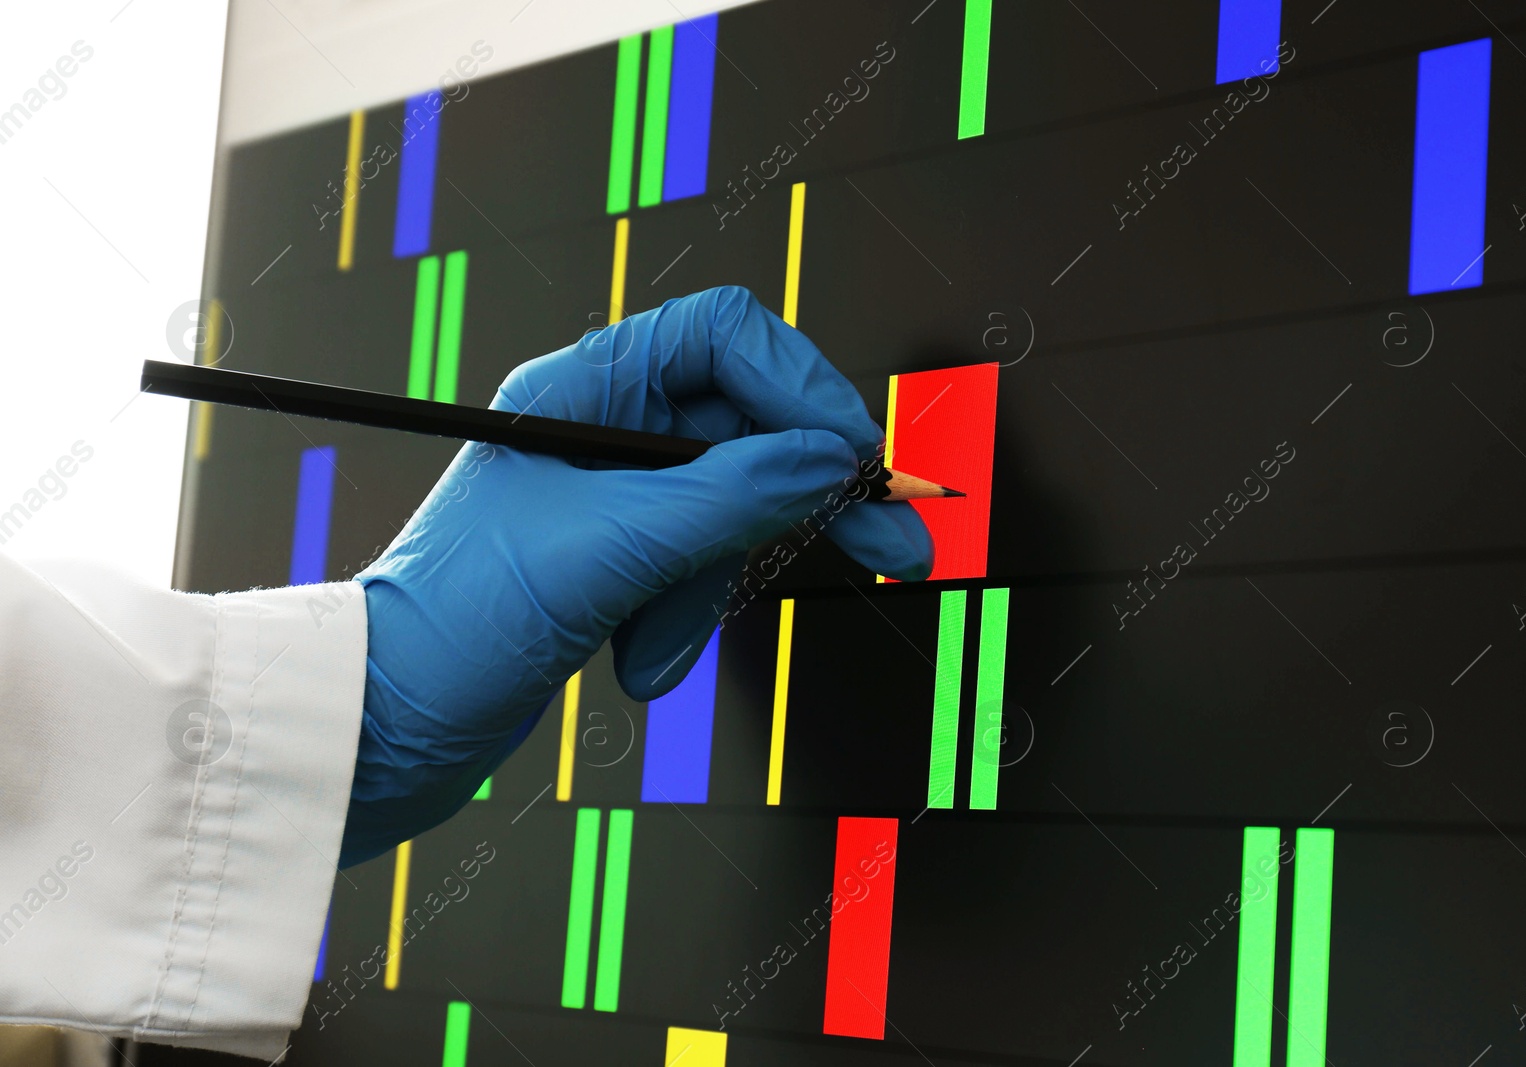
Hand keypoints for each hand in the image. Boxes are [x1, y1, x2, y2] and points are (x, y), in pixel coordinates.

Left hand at [340, 286, 932, 865]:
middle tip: (894, 540)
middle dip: (805, 495)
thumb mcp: (606, 552)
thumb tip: (828, 461)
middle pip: (746, 428)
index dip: (801, 387)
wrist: (383, 724)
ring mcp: (610, 497)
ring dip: (708, 589)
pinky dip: (681, 620)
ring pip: (728, 510)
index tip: (852, 455)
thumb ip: (728, 497)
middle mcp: (600, 428)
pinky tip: (637, 662)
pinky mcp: (616, 560)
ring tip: (654, 648)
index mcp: (581, 389)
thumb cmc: (451, 623)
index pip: (725, 337)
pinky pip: (696, 567)